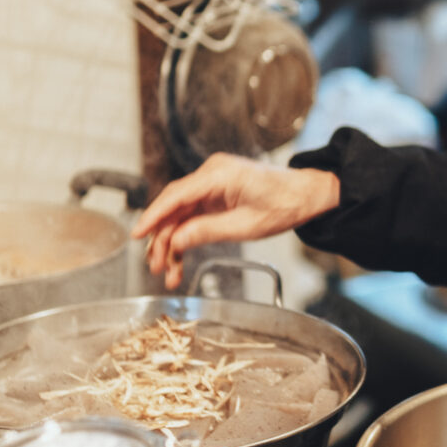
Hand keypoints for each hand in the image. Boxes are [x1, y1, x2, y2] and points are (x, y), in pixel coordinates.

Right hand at [132, 153, 340, 288]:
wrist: (308, 194)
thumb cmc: (286, 204)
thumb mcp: (247, 225)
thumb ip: (208, 232)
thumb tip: (177, 241)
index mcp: (219, 175)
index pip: (176, 196)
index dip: (153, 216)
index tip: (138, 234)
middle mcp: (211, 174)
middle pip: (175, 208)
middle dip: (163, 239)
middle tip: (155, 266)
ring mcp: (213, 184)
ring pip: (181, 215)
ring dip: (173, 243)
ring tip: (168, 272)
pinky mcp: (217, 194)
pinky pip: (194, 215)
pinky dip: (187, 236)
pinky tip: (181, 259)